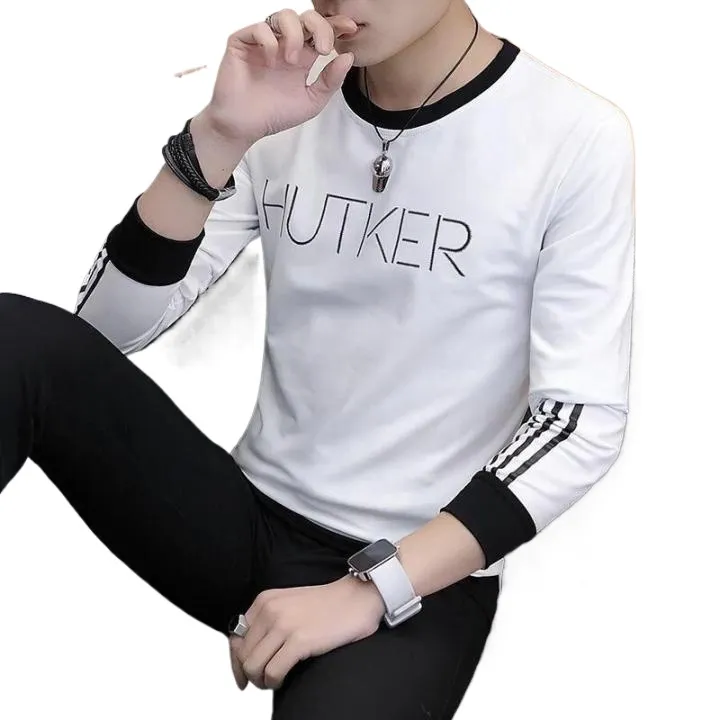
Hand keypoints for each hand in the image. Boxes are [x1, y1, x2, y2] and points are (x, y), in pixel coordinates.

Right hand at [204, 8, 359, 144]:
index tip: (351, 28)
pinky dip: (270, 43)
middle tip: (323, 49)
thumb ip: (331, 81)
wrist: (245, 126)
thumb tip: (347, 57)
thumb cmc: (275, 114)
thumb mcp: (312, 101)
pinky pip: (260, 28)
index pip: (322, 32)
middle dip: (320, 27)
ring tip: (292, 60)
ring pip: (284, 16)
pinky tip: (271, 63)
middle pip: (306, 17)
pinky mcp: (243, 42)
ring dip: (295, 35)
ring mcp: (264, 41)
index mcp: (303, 56)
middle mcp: (285, 44)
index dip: (337, 25)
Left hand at [228, 575, 385, 689]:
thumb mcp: (289, 603)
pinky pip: (272, 672)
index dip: (236, 662)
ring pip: (253, 666)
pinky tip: (284, 679)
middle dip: (251, 673)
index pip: (235, 637)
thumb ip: (268, 620)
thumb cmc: (327, 605)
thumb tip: (248, 653)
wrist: (357, 598)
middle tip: (266, 679)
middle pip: (243, 655)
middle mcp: (270, 610)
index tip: (243, 676)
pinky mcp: (300, 640)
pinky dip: (274, 681)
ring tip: (275, 679)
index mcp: (265, 600)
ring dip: (261, 680)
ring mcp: (284, 624)